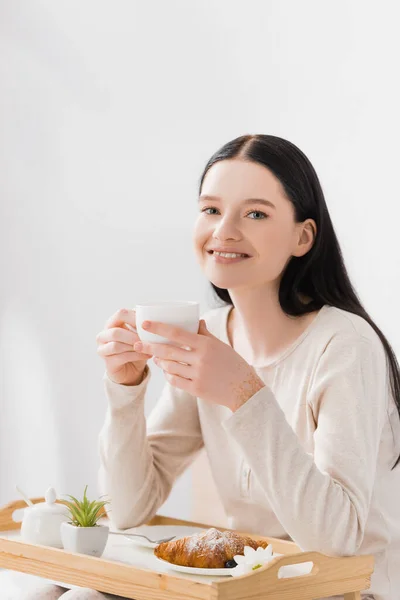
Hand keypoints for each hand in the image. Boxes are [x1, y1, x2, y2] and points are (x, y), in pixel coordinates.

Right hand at [96, 309, 152, 384]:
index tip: (148, 323)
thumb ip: (141, 325)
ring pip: (116, 346)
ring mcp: (103, 350)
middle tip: (147, 339)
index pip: (120, 314)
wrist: (130, 370)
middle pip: (115, 332)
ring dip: (135, 347)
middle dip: (133, 336)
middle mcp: (103, 336)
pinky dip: (136, 356)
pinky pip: (121, 357)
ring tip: (149, 348)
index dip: (135, 317)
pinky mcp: (108, 363)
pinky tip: (148, 355)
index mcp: (111, 323)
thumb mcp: (139, 334)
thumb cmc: (136, 348)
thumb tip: (154, 315)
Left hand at [133, 319, 264, 410]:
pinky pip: (175, 380)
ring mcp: (197, 375)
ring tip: (155, 357)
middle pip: (168, 350)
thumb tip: (196, 321)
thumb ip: (205, 334)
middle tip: (137, 343)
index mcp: (205, 345)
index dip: (159, 328)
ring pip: (169, 366)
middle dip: (150, 347)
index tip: (145, 324)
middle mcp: (200, 359)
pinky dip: (168, 375)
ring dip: (159, 361)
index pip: (177, 333)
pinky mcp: (196, 389)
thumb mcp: (220, 346)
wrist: (244, 389)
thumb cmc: (233, 364)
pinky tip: (166, 371)